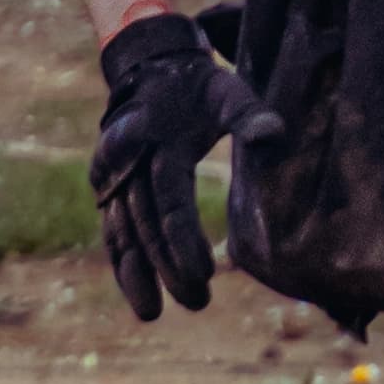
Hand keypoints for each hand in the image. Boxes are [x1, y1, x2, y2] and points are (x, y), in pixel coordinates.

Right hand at [91, 10, 234, 316]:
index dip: (183, 239)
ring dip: (134, 274)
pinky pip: (112, 231)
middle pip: (145, 223)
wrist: (153, 69)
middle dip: (167, 266)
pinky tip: (136, 294)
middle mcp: (128, 163)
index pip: (169, 200)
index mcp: (157, 142)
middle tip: (196, 302)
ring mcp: (113, 178)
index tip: (203, 274)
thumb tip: (274, 135)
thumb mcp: (227, 91)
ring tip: (151, 314)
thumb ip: (250, 115)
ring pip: (120, 232)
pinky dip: (121, 263)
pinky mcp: (109, 190)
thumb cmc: (200, 87)